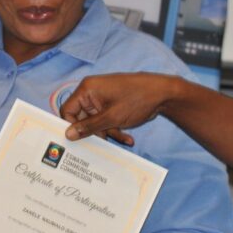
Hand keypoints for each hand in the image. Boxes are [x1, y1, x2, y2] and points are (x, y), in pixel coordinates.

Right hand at [60, 73, 176, 144]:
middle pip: (83, 117)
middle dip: (94, 131)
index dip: (72, 126)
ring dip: (108, 132)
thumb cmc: (137, 99)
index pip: (68, 110)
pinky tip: (128, 138)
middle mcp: (92, 92)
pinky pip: (106, 119)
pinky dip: (115, 128)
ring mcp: (103, 98)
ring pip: (96, 121)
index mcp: (87, 89)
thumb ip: (88, 127)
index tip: (79, 140)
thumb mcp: (111, 118)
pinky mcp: (113, 104)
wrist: (164, 94)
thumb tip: (68, 134)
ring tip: (122, 139)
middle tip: (103, 143)